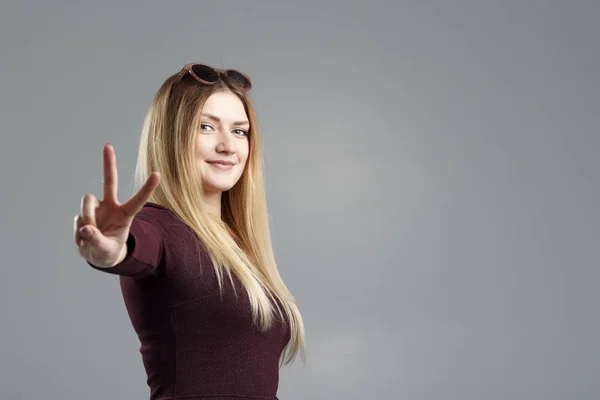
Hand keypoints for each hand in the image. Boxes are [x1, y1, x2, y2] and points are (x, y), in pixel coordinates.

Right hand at [74, 144, 159, 267]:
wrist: (97, 254)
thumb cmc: (108, 251)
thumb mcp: (106, 251)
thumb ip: (97, 240)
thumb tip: (86, 228)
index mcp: (125, 215)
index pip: (138, 200)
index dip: (147, 188)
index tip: (157, 174)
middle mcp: (110, 206)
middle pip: (109, 181)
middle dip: (108, 164)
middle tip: (107, 146)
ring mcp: (96, 208)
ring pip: (87, 205)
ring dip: (87, 219)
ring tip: (90, 236)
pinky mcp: (82, 213)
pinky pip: (78, 220)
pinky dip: (79, 233)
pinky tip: (84, 239)